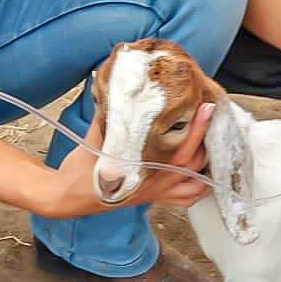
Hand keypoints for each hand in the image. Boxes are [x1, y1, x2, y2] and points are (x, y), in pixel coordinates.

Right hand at [44, 105, 213, 217]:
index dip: (196, 127)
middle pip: (194, 164)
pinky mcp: (155, 199)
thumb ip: (109, 114)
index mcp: (143, 168)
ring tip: (211, 142)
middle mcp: (155, 183)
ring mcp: (157, 193)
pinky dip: (199, 187)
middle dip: (207, 140)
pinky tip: (201, 171)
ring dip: (207, 165)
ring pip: (196, 184)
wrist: (69, 196)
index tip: (205, 108)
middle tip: (211, 117)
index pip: (180, 148)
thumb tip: (109, 82)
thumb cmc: (80, 170)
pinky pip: (186, 199)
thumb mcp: (94, 137)